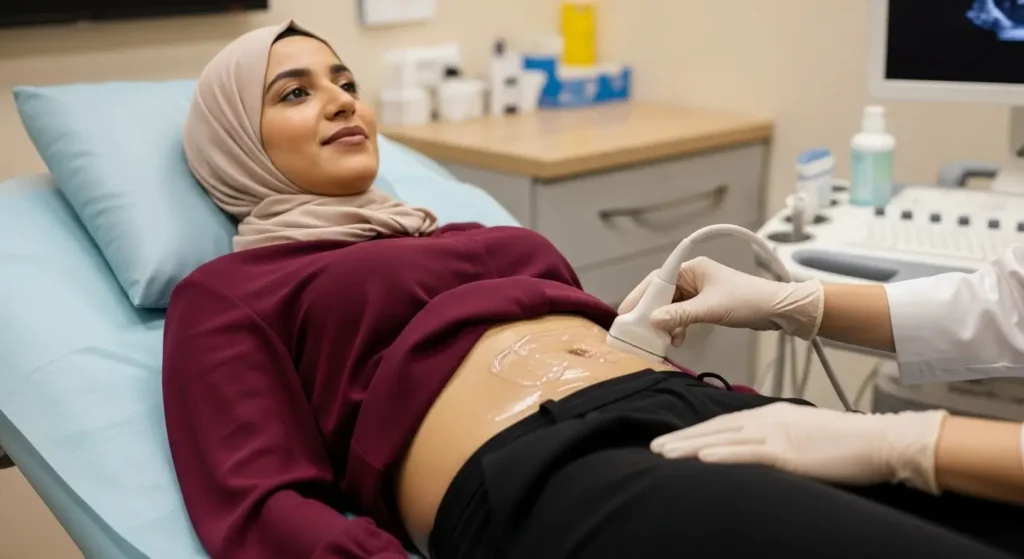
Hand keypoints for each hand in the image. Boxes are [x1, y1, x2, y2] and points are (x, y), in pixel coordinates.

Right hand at [618, 257, 823, 345]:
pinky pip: (683, 315)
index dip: (640, 297)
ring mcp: (699, 291)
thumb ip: (680, 315)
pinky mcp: (706, 305)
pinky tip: (677, 339)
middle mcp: (692, 277)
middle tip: (638, 331)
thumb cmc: (748, 301)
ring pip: (671, 307)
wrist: (779, 310)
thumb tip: (653, 321)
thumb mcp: (711, 309)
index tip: (626, 314)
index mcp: (691, 269)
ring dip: (666, 323)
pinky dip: (678, 326)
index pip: (657, 280)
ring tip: (661, 339)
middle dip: (652, 314)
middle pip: (662, 295)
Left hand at [650, 402, 948, 492]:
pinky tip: (702, 458)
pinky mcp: (787, 453)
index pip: (722, 423)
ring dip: (690, 446)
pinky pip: (748, 453)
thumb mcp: (801, 434)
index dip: (694, 432)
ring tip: (664, 454)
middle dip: (683, 438)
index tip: (672, 439)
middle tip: (654, 447)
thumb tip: (756, 450)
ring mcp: (775, 435)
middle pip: (715, 428)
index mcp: (769, 414)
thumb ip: (775, 438)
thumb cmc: (843, 440)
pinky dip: (723, 454)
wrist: (876, 440)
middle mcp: (766, 420)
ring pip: (723, 439)